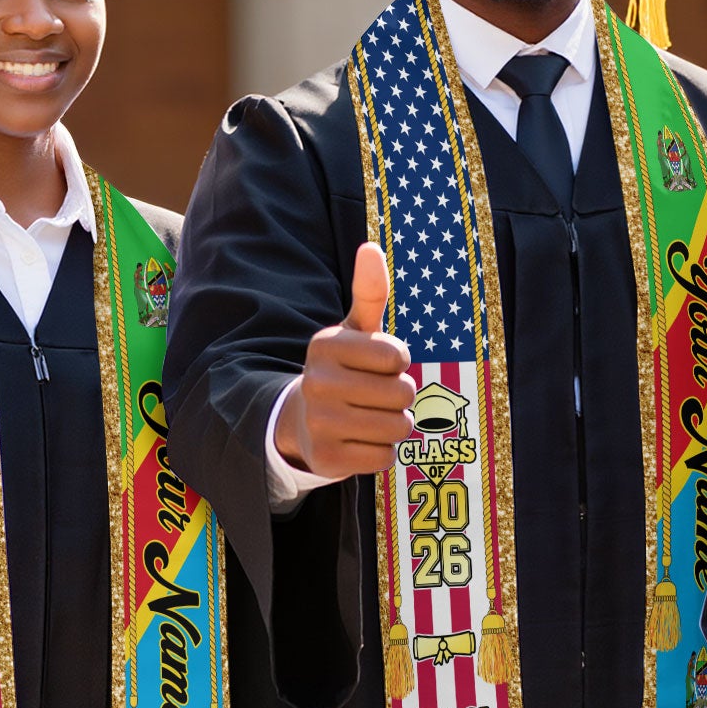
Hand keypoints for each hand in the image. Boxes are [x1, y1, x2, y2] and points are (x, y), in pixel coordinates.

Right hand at [275, 242, 416, 478]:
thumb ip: (369, 292)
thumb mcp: (355, 330)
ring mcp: (318, 424)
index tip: (378, 364)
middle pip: (403, 393)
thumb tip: (371, 247)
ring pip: (398, 427)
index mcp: (325, 345)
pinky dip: (381, 451)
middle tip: (374, 395)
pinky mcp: (326, 460)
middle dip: (399, 396)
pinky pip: (384, 457)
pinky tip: (358, 441)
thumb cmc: (344, 368)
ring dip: (395, 424)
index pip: (398, 357)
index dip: (398, 363)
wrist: (303, 421)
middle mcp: (316, 382)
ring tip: (369, 416)